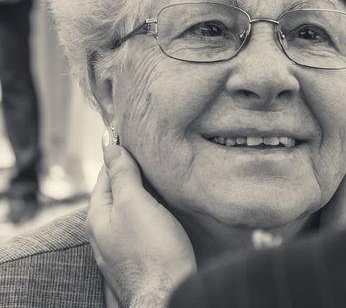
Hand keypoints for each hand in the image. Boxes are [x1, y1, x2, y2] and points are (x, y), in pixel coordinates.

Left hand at [87, 140, 195, 307]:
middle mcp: (102, 233)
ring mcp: (118, 249)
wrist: (167, 294)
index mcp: (97, 216)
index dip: (119, 153)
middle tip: (149, 153)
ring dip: (140, 195)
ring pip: (128, 211)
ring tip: (157, 179)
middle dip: (130, 174)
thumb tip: (109, 143)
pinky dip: (148, 213)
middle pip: (116, 193)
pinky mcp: (136, 259)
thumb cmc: (153, 250)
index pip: (106, 174)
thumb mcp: (135, 203)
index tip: (129, 133)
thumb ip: (122, 173)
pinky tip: (161, 212)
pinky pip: (138, 227)